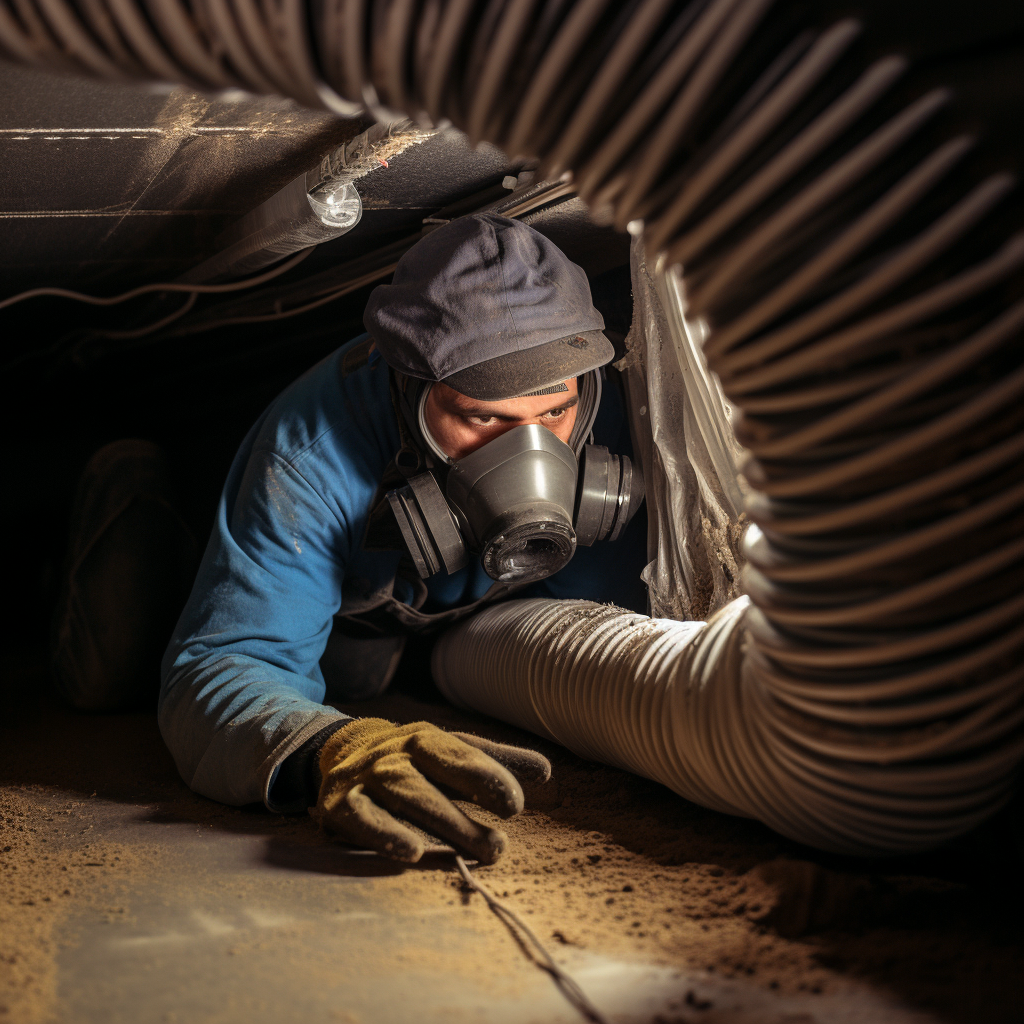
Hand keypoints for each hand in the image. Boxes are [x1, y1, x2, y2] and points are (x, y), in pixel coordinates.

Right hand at [314, 718, 550, 863]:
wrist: (342, 750)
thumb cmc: (413, 760)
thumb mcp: (450, 753)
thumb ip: (494, 762)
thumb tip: (546, 771)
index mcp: (425, 740)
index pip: (459, 755)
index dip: (487, 776)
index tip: (515, 805)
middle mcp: (394, 754)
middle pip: (432, 781)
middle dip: (466, 813)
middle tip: (500, 847)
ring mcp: (365, 777)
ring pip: (404, 798)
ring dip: (439, 825)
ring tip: (473, 851)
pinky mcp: (339, 804)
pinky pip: (361, 818)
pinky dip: (384, 834)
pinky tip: (411, 853)